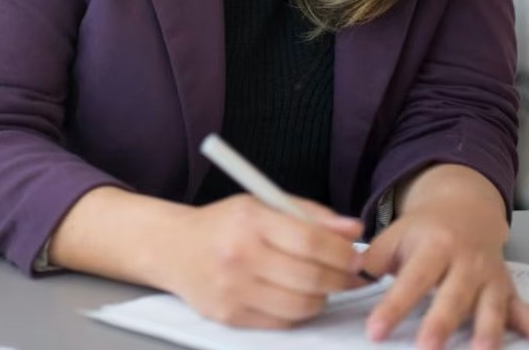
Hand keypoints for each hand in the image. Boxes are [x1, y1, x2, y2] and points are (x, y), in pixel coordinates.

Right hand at [155, 194, 365, 328]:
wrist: (173, 249)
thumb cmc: (224, 225)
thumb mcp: (262, 205)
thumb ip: (310, 215)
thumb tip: (353, 230)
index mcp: (250, 221)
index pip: (311, 241)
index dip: (342, 253)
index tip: (355, 257)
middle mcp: (239, 255)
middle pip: (310, 277)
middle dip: (340, 279)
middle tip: (348, 276)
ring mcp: (233, 289)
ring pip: (301, 306)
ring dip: (322, 298)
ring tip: (320, 286)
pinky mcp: (229, 316)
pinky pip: (282, 323)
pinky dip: (297, 312)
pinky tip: (295, 297)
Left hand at [361, 166, 528, 349]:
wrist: (466, 206)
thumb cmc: (424, 229)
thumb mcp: (395, 235)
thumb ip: (372, 258)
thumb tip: (346, 276)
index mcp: (433, 247)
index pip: (411, 280)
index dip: (393, 307)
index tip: (375, 331)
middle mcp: (464, 261)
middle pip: (452, 296)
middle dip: (440, 324)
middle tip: (427, 349)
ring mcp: (489, 275)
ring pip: (489, 305)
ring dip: (487, 330)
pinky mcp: (506, 287)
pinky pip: (522, 308)